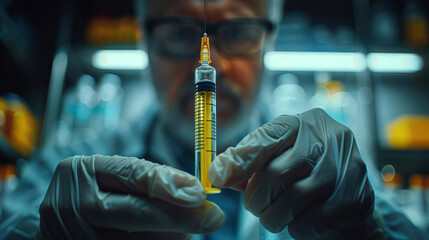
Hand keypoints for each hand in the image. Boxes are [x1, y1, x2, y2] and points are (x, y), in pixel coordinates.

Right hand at [39, 155, 223, 239]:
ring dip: (173, 235)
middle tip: (213, 217)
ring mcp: (75, 236)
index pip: (130, 175)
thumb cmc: (92, 191)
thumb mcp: (110, 175)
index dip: (168, 184)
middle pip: (134, 213)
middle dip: (180, 216)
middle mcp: (73, 205)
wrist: (56, 222)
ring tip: (190, 228)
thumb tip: (191, 194)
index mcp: (79, 172)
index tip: (199, 192)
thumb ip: (146, 180)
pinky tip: (174, 237)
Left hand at [208, 108, 373, 238]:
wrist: (351, 195)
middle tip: (255, 205)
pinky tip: (301, 219)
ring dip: (273, 216)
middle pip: (274, 173)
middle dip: (256, 197)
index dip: (241, 158)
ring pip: (291, 200)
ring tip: (276, 214)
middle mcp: (328, 139)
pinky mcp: (353, 199)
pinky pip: (309, 221)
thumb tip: (220, 171)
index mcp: (305, 123)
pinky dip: (296, 227)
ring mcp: (345, 168)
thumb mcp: (281, 155)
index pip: (268, 135)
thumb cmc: (306, 172)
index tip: (218, 176)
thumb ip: (253, 159)